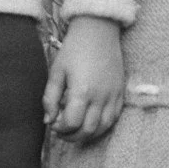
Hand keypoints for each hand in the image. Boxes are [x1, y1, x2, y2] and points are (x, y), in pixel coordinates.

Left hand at [44, 15, 125, 142]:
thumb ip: (50, 98)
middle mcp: (100, 96)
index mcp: (82, 91)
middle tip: (62, 132)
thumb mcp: (56, 71)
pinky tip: (92, 123)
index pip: (71, 123)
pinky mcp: (120, 92)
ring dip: (88, 134)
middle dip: (73, 136)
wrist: (98, 30)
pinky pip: (114, 117)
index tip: (54, 125)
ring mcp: (113, 95)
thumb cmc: (74, 49)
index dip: (60, 129)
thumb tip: (48, 120)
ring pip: (103, 127)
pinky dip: (103, 125)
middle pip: (88, 130)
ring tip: (76, 131)